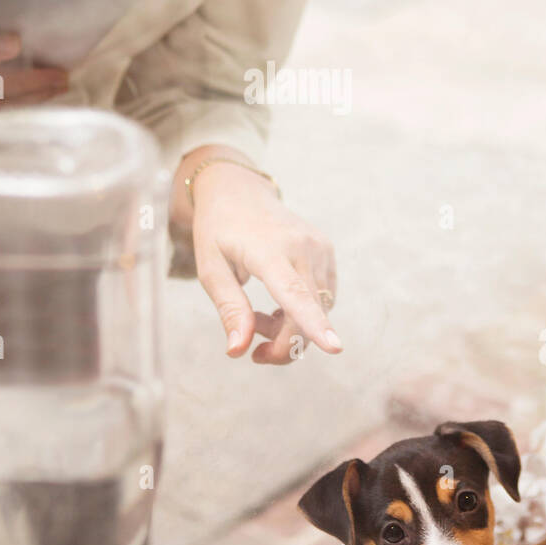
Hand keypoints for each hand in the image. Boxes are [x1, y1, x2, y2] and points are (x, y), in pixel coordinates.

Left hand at [189, 161, 340, 363]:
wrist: (239, 191)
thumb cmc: (219, 231)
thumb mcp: (211, 269)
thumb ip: (229, 309)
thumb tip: (238, 350)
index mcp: (267, 249)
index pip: (294, 293)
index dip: (313, 324)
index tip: (335, 348)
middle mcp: (301, 246)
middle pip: (306, 313)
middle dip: (285, 345)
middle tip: (256, 353)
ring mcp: (318, 246)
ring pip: (318, 309)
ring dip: (290, 327)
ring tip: (260, 315)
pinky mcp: (326, 251)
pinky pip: (323, 298)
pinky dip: (303, 311)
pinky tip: (279, 301)